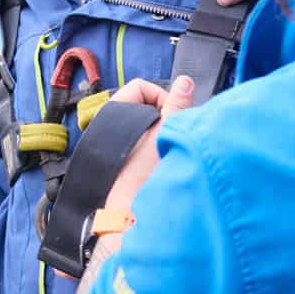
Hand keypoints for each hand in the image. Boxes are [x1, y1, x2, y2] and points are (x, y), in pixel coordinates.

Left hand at [102, 75, 194, 211]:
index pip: (142, 86)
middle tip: (174, 131)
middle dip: (164, 114)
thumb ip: (177, 104)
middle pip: (144, 105)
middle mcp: (109, 123)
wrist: (127, 212)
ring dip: (160, 131)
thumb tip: (185, 81)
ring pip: (144, 124)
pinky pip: (140, 141)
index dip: (163, 97)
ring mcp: (113, 142)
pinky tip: (160, 158)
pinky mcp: (119, 158)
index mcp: (115, 111)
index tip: (174, 114)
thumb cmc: (143, 174)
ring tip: (168, 146)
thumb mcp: (165, 132)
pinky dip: (152, 144)